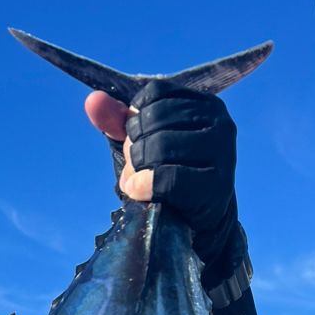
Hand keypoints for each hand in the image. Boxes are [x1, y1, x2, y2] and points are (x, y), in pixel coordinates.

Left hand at [84, 85, 238, 273]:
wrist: (198, 220)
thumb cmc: (169, 172)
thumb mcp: (143, 141)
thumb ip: (117, 119)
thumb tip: (92, 101)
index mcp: (205, 104)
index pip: (155, 93)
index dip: (135, 119)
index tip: (139, 140)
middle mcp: (219, 123)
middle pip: (155, 120)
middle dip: (135, 147)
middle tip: (137, 167)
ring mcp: (222, 154)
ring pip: (161, 147)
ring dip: (138, 168)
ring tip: (138, 182)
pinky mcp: (215, 186)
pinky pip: (168, 179)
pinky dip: (145, 186)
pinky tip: (140, 192)